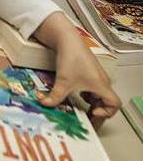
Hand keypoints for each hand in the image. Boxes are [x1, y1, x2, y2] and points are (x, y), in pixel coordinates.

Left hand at [36, 13, 120, 128]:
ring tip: (84, 110)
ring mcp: (97, 77)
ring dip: (94, 104)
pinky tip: (79, 96)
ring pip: (100, 96)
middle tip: (88, 121)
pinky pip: (94, 89)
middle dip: (98, 113)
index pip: (114, 104)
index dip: (107, 112)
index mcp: (101, 85)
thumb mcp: (63, 81)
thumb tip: (46, 104)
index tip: (92, 112)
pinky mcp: (90, 73)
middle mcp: (102, 81)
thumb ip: (55, 96)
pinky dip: (89, 96)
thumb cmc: (71, 57)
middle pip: (107, 103)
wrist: (67, 39)